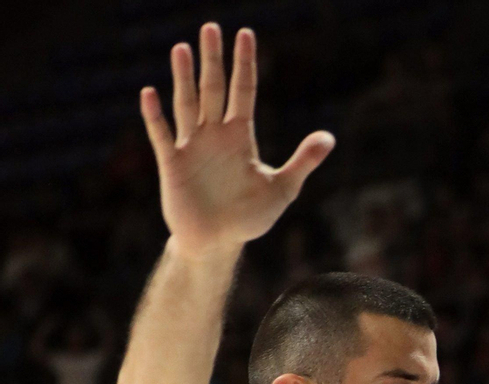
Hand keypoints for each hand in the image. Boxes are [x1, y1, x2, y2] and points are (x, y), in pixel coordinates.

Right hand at [140, 24, 333, 260]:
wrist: (217, 243)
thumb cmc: (248, 217)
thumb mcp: (282, 189)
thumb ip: (303, 162)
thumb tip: (330, 138)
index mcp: (239, 136)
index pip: (243, 91)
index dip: (245, 64)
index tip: (245, 34)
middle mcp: (214, 134)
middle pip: (213, 89)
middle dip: (213, 60)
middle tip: (211, 27)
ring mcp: (191, 146)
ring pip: (187, 104)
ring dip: (184, 78)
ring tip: (182, 49)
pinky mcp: (172, 164)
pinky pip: (161, 136)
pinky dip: (155, 117)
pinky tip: (150, 94)